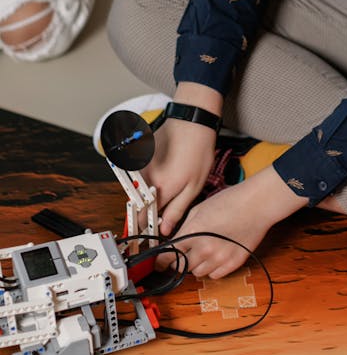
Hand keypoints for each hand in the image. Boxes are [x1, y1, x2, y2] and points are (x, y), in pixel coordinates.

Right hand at [141, 83, 223, 236]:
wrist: (192, 122)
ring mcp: (140, 166)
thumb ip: (177, 209)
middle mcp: (145, 179)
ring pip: (140, 190)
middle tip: (168, 205)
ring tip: (171, 181)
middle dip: (150, 210)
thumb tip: (165, 229)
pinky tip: (167, 168)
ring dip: (150, 192)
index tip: (155, 232)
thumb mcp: (194, 186)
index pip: (144, 218)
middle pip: (140, 205)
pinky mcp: (140, 156)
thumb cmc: (198, 151)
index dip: (148, 227)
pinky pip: (141, 175)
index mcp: (159, 189)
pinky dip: (150, 177)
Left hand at [163, 165, 307, 279]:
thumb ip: (185, 226)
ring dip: (195, 265)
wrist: (258, 204)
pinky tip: (215, 256)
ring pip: (197, 273)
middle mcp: (205, 248)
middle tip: (183, 252)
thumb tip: (175, 239)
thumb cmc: (231, 200)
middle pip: (181, 267)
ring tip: (203, 251)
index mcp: (193, 232)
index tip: (158, 263)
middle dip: (178, 260)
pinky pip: (214, 275)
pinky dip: (211, 269)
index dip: (160, 261)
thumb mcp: (200, 208)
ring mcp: (220, 258)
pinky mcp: (233, 263)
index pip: (168, 255)